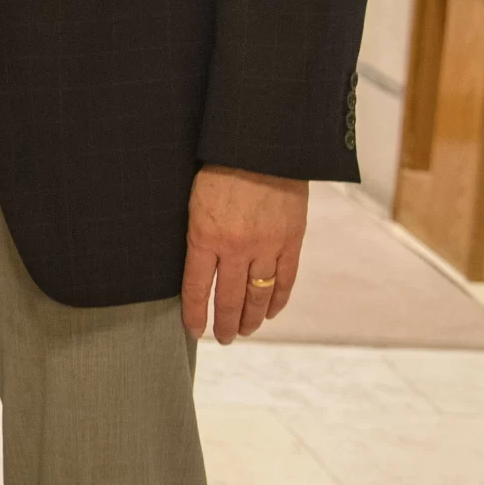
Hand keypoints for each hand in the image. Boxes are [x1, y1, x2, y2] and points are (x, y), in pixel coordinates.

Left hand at [182, 165, 309, 343]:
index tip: (193, 331)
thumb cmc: (220, 165)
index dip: (194, 314)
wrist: (262, 145)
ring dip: (250, 318)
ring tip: (244, 331)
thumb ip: (196, 231)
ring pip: (257, 295)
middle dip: (223, 324)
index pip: (195, 287)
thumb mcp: (194, 198)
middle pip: (227, 298)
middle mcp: (235, 248)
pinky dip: (277, 301)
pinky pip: (285, 281)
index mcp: (204, 235)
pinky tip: (269, 312)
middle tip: (223, 339)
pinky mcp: (291, 241)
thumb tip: (193, 261)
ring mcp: (266, 246)